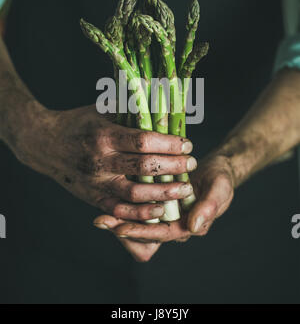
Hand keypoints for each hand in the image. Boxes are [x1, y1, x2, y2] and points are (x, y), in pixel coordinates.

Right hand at [14, 102, 195, 221]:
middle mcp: (99, 160)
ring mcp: (95, 182)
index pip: (143, 141)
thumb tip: (159, 94)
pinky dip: (140, 213)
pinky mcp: (92, 198)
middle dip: (173, 166)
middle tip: (192, 164)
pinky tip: (160, 210)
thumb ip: (129, 105)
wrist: (45, 144)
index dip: (169, 144)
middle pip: (143, 166)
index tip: (187, 144)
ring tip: (184, 189)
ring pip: (134, 192)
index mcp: (104, 134)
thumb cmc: (79, 122)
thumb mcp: (101, 109)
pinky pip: (119, 210)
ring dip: (163, 193)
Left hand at [94, 154, 233, 246]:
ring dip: (121, 217)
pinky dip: (126, 203)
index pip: (162, 233)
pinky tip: (109, 196)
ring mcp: (165, 212)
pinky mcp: (158, 199)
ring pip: (140, 220)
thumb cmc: (221, 180)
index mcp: (188, 226)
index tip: (120, 229)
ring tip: (99, 214)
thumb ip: (208, 208)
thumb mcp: (219, 190)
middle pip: (146, 232)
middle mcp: (174, 222)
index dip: (142, 231)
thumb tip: (193, 227)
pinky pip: (140, 206)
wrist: (217, 168)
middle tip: (101, 222)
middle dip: (124, 228)